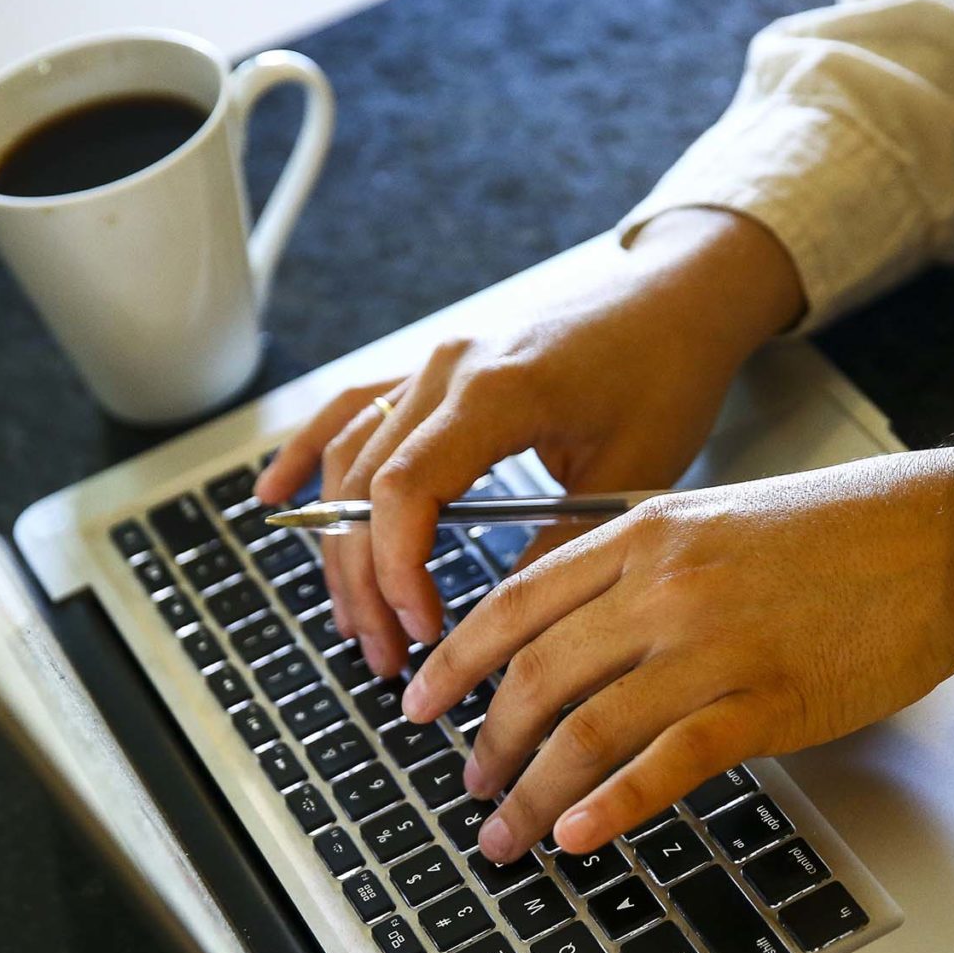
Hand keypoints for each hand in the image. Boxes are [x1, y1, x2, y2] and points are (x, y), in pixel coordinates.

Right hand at [254, 208, 804, 677]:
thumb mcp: (631, 474)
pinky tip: (274, 497)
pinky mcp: (436, 368)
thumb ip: (559, 547)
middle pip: (365, 485)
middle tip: (387, 654)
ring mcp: (434, 364)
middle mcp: (448, 369)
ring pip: (351, 457)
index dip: (396, 570)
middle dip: (365, 580)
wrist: (679, 298)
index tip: (421, 631)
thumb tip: (507, 627)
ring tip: (357, 619)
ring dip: (343, 544)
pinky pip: (353, 409)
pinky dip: (309, 454)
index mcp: (495, 392)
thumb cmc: (668, 373)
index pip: (406, 491)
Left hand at [401, 446, 953, 860]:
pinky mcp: (768, 701)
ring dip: (532, 793)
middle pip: (538, 673)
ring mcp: (714, 645)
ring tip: (506, 834)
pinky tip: (578, 835)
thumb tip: (576, 633)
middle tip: (468, 784)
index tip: (421, 700)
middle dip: (487, 741)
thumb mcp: (718, 519)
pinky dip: (612, 804)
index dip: (455, 660)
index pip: (517, 602)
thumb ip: (642, 567)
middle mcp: (665, 586)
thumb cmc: (841, 531)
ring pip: (588, 727)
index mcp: (645, 532)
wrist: (942, 537)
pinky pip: (669, 761)